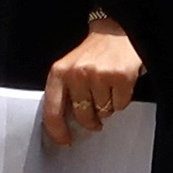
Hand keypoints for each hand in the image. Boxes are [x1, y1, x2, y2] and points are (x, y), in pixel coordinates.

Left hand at [40, 15, 143, 147]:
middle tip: (94, 112)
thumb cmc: (93, 53)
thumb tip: (62, 125)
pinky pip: (119, 106)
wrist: (117, 31)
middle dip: (90, 120)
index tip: (64, 140)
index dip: (57, 131)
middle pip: (82, 117)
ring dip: (106, 106)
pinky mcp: (120, 78)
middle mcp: (78, 73)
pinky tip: (118, 85)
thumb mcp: (69, 68)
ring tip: (107, 88)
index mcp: (59, 72)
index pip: (52, 111)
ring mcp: (99, 75)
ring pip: (103, 112)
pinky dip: (121, 100)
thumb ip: (63, 93)